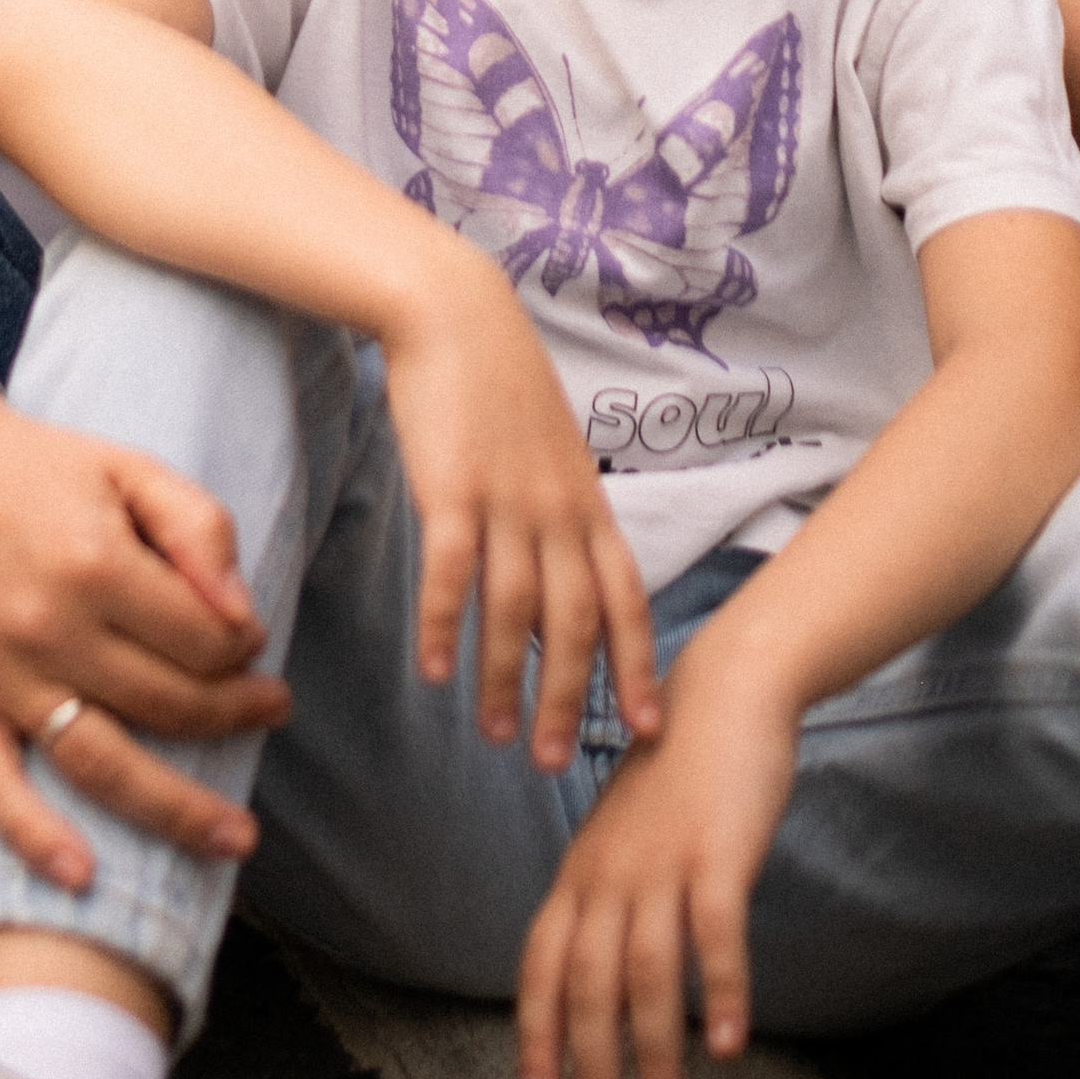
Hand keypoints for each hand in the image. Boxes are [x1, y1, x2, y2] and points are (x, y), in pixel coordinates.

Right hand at [0, 381, 290, 890]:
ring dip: (174, 811)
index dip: (242, 648)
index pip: (203, 640)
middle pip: (167, 705)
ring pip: (99, 763)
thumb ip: (197, 528)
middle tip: (270, 713)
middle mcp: (49, 628)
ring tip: (235, 839)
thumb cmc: (34, 464)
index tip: (248, 641)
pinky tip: (80, 875)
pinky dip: (31, 835)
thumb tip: (243, 617)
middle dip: (234, 717)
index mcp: (96, 562)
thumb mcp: (128, 468)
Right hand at [380, 275, 660, 770]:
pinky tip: (433, 670)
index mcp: (586, 506)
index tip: (646, 730)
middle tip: (556, 763)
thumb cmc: (499, 390)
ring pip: (515, 609)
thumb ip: (558, 528)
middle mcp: (557, 510)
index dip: (638, 667)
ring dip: (505, 679)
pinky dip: (445, 625)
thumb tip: (549, 604)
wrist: (457, 315)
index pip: (626, 601)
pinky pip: (452, 571)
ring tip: (496, 736)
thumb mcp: (549, 459)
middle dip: (571, 699)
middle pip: (575, 623)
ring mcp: (506, 499)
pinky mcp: (451, 487)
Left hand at [516, 674, 796, 1078]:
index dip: (536, 1034)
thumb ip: (613, 901)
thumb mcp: (627, 839)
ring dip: (651, 1052)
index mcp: (583, 872)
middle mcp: (609, 872)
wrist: (725, 693)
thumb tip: (606, 978)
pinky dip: (719, 991)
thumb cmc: (678, 780)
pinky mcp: (717, 852)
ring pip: (645, 973)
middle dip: (589, 1068)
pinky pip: (714, 933)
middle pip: (585, 984)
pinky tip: (729, 1047)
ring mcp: (662, 862)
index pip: (541, 965)